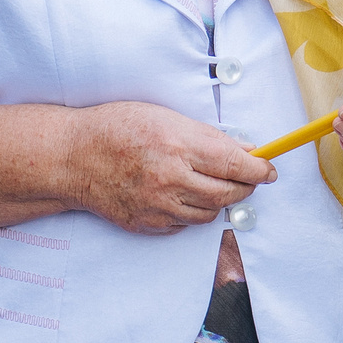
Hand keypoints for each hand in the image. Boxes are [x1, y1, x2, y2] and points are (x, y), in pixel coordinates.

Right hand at [65, 102, 271, 234]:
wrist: (73, 157)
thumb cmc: (117, 128)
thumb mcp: (165, 117)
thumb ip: (208, 136)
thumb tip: (245, 150)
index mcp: (179, 146)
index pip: (236, 165)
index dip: (260, 170)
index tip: (269, 170)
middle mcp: (171, 178)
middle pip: (228, 194)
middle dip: (245, 187)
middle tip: (248, 179)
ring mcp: (158, 205)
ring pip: (209, 214)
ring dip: (220, 201)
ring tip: (215, 186)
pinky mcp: (147, 224)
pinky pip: (184, 224)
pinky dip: (192, 212)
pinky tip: (184, 196)